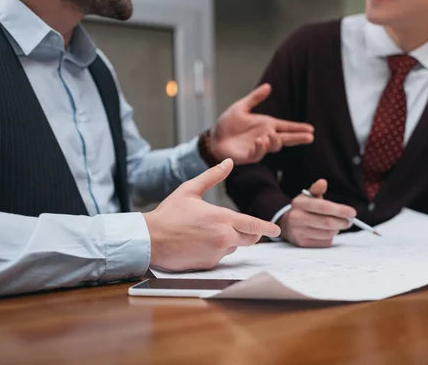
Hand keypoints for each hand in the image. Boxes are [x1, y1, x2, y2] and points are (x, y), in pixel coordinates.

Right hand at [143, 159, 280, 271]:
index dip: (268, 227)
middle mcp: (223, 237)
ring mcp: (217, 252)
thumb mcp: (190, 190)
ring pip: (234, 247)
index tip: (277, 229)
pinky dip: (215, 250)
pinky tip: (199, 243)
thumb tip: (228, 162)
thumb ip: (212, 176)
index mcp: (221, 217)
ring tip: (206, 232)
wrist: (150, 240)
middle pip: (250, 239)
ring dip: (229, 240)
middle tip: (242, 228)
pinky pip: (220, 256)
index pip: (254, 225)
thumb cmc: (168, 214)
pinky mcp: (209, 264)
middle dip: (250, 234)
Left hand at [210, 84, 313, 164]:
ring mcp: (259, 148)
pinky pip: (258, 153)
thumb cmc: (228, 124)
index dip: (298, 128)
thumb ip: (255, 98)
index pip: (286, 127)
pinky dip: (260, 148)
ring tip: (273, 135)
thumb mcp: (241, 107)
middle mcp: (266, 137)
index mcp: (266, 125)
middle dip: (297, 138)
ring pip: (273, 146)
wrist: (214, 138)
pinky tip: (261, 141)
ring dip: (275, 141)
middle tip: (309, 137)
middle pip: (286, 138)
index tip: (311, 129)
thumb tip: (268, 86)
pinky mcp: (249, 156)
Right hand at [279, 179, 356, 247]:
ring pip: (327, 234)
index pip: (323, 207)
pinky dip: (330, 238)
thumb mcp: (306, 197)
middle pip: (327, 222)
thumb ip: (316, 190)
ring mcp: (299, 232)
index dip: (340, 210)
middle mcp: (297, 218)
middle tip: (349, 221)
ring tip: (337, 225)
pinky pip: (324, 242)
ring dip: (336, 230)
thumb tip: (323, 182)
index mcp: (299, 204)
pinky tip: (327, 232)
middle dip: (342, 222)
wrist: (285, 225)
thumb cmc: (301, 209)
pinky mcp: (302, 243)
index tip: (352, 212)